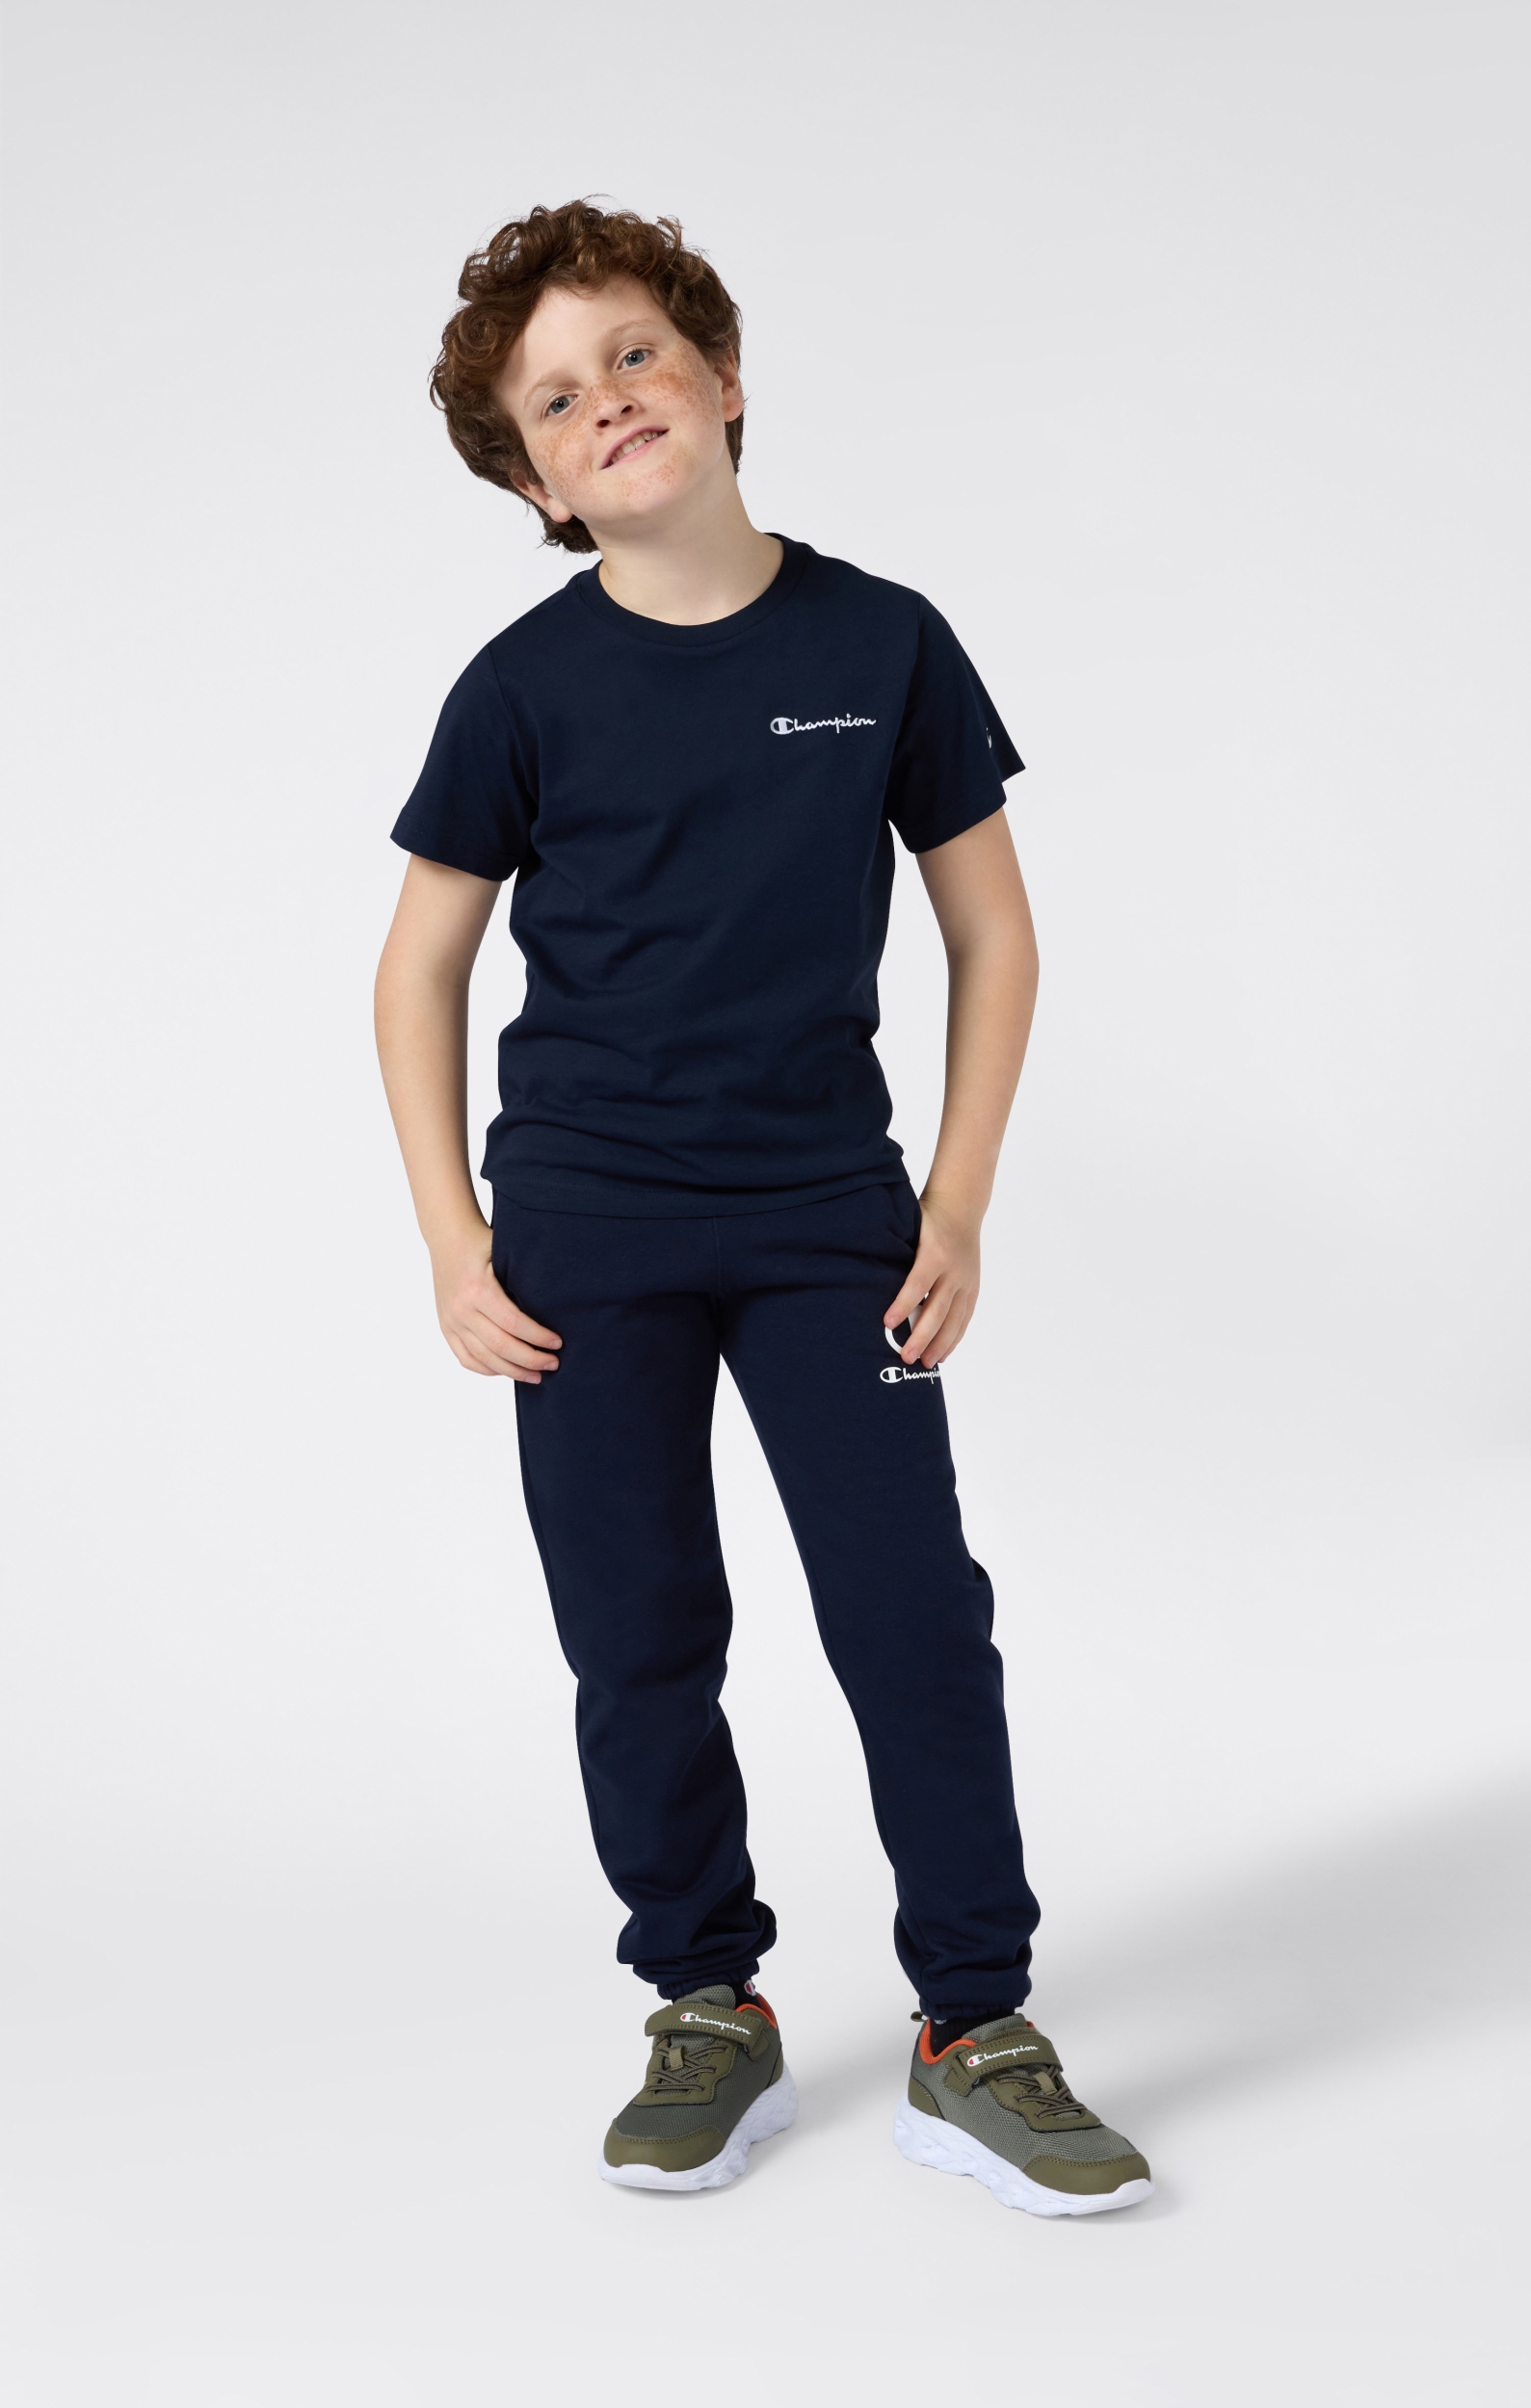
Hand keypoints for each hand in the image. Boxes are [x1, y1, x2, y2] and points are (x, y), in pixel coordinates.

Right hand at [430, 1223, 561, 1382]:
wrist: (447, 1238)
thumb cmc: (482, 1243)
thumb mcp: (504, 1252)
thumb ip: (524, 1278)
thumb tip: (558, 1304)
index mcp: (478, 1289)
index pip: (513, 1323)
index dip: (538, 1337)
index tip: (557, 1343)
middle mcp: (461, 1309)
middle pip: (500, 1346)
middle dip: (530, 1359)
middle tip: (553, 1364)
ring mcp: (451, 1321)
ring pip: (484, 1358)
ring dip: (513, 1371)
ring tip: (536, 1376)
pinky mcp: (446, 1327)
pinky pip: (466, 1358)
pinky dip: (488, 1369)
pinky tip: (508, 1371)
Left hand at [883, 1195, 981, 1367]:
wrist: (961, 1207)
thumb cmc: (926, 1219)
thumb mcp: (909, 1228)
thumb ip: (895, 1251)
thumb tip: (865, 1277)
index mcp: (935, 1253)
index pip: (916, 1284)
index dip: (902, 1305)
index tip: (887, 1323)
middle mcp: (954, 1270)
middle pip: (937, 1309)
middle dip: (922, 1336)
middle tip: (906, 1357)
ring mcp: (966, 1281)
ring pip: (954, 1319)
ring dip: (940, 1344)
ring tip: (925, 1363)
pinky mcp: (974, 1288)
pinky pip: (965, 1318)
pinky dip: (954, 1338)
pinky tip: (944, 1354)